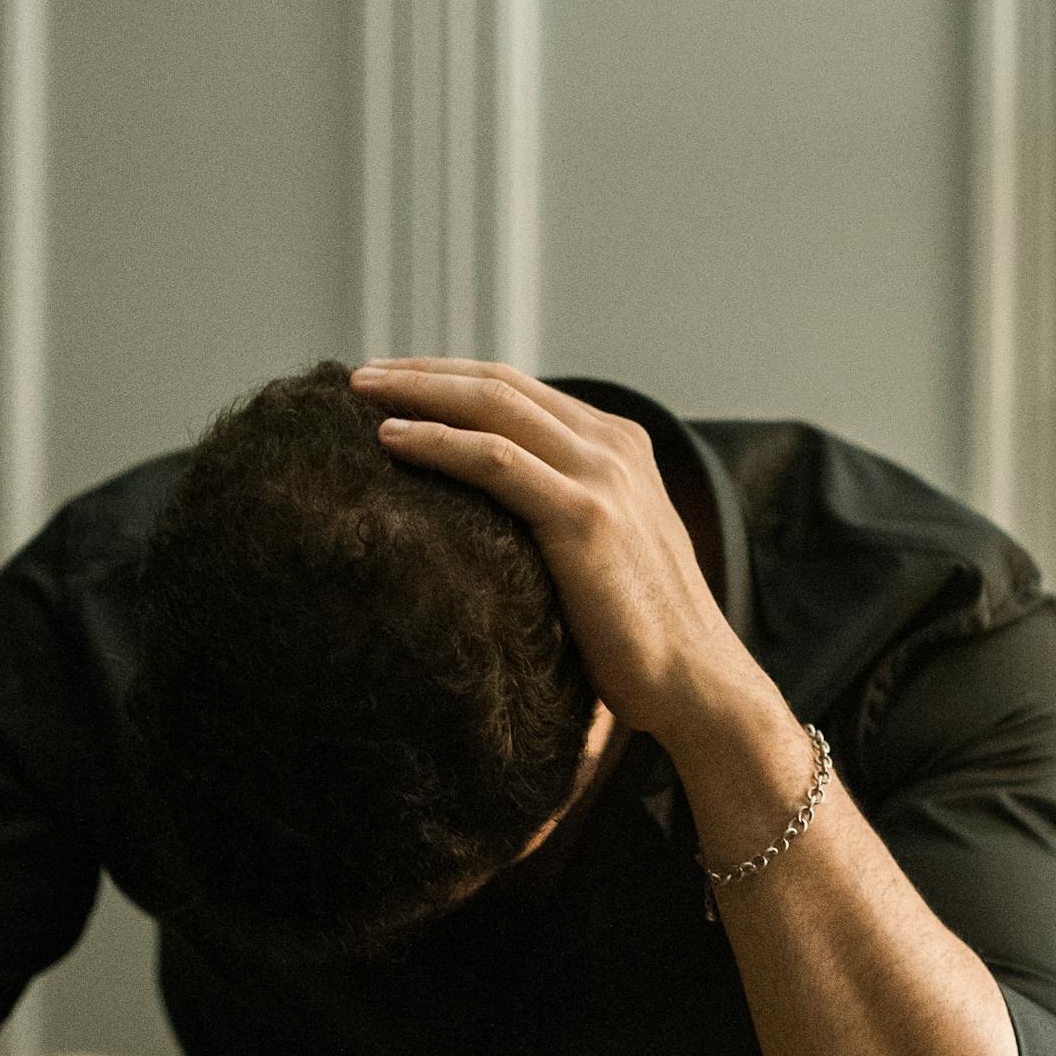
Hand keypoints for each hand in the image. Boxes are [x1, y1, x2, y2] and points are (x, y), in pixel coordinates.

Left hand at [349, 358, 746, 746]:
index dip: (452, 377)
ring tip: (359, 392)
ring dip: (418, 392)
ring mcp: (602, 478)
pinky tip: (390, 439)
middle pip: (500, 384)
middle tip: (361, 374)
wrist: (696, 683)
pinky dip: (436, 442)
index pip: (520, 389)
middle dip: (424, 372)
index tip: (396, 382)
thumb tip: (496, 520)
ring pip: (493, 408)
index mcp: (618, 446)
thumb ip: (564, 513)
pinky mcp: (583, 518)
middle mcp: (613, 447)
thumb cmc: (639, 637)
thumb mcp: (604, 553)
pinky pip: (494, 461)